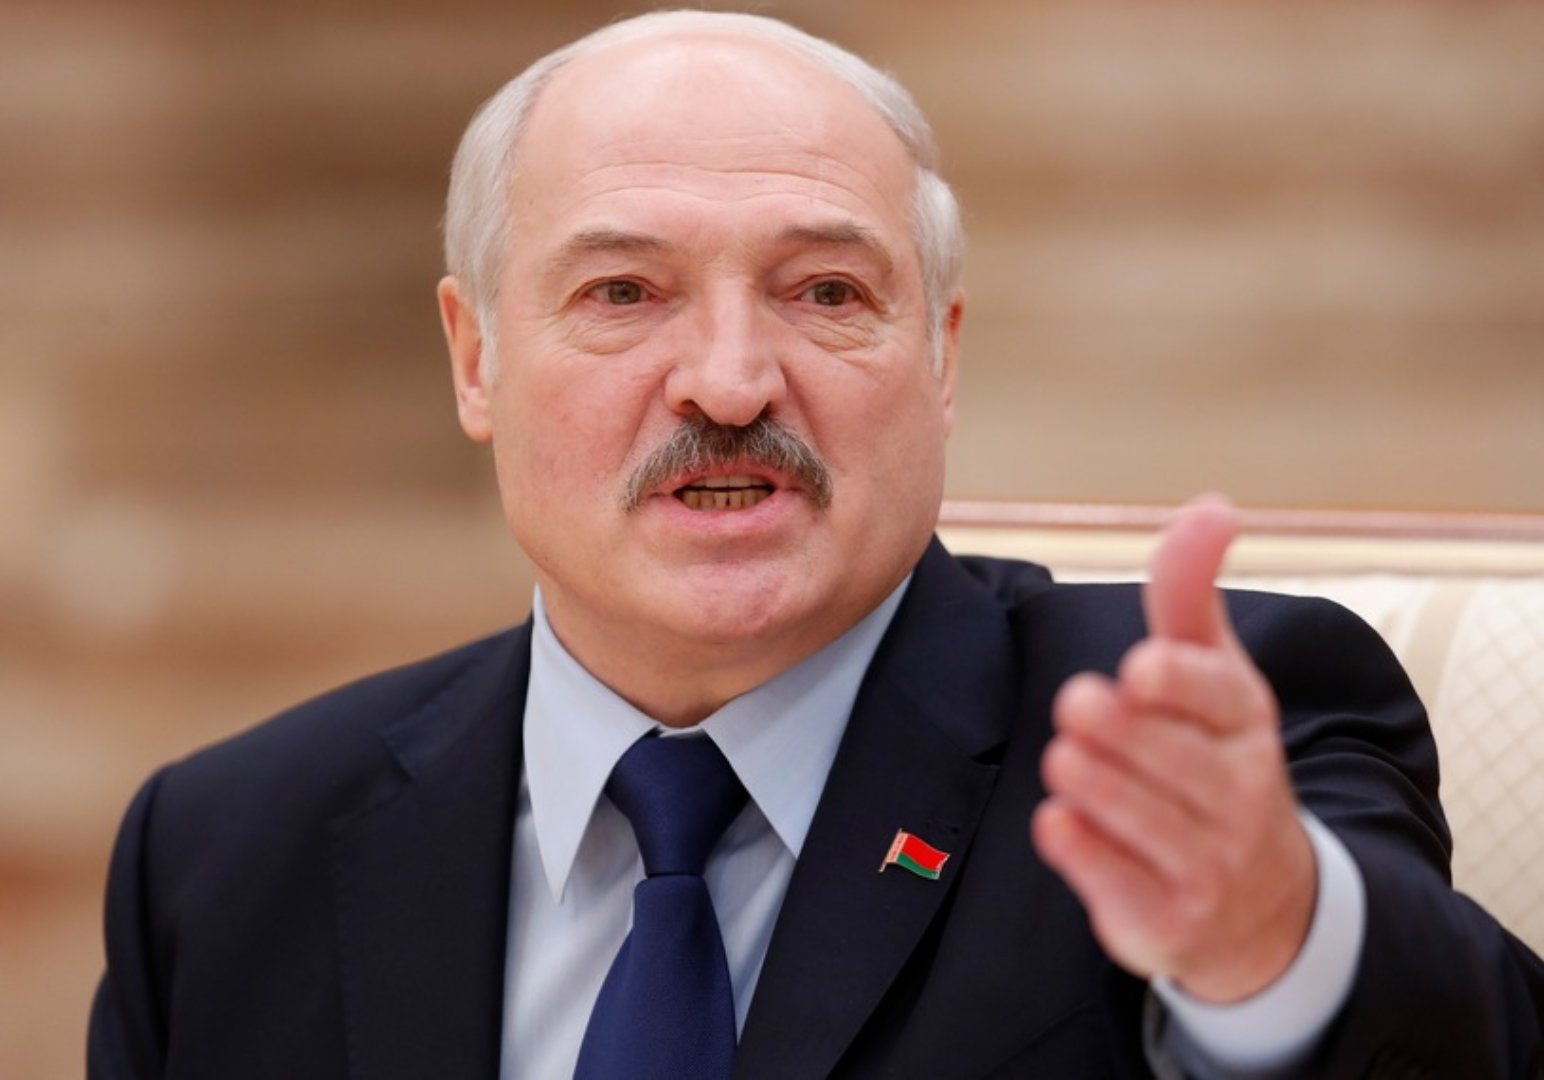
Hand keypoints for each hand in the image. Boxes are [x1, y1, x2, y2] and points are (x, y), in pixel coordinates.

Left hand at [1030, 495, 1316, 1002]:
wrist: (1266, 908)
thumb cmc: (1219, 762)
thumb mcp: (1216, 677)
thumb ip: (1190, 594)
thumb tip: (1212, 504)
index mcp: (1246, 722)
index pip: (1215, 694)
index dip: (1174, 681)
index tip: (1138, 669)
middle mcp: (1238, 793)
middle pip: (1158, 749)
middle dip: (1108, 727)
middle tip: (1079, 706)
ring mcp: (1207, 862)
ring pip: (1125, 808)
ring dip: (1084, 776)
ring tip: (1067, 757)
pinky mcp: (1166, 918)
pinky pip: (1105, 873)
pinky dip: (1073, 843)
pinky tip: (1059, 822)